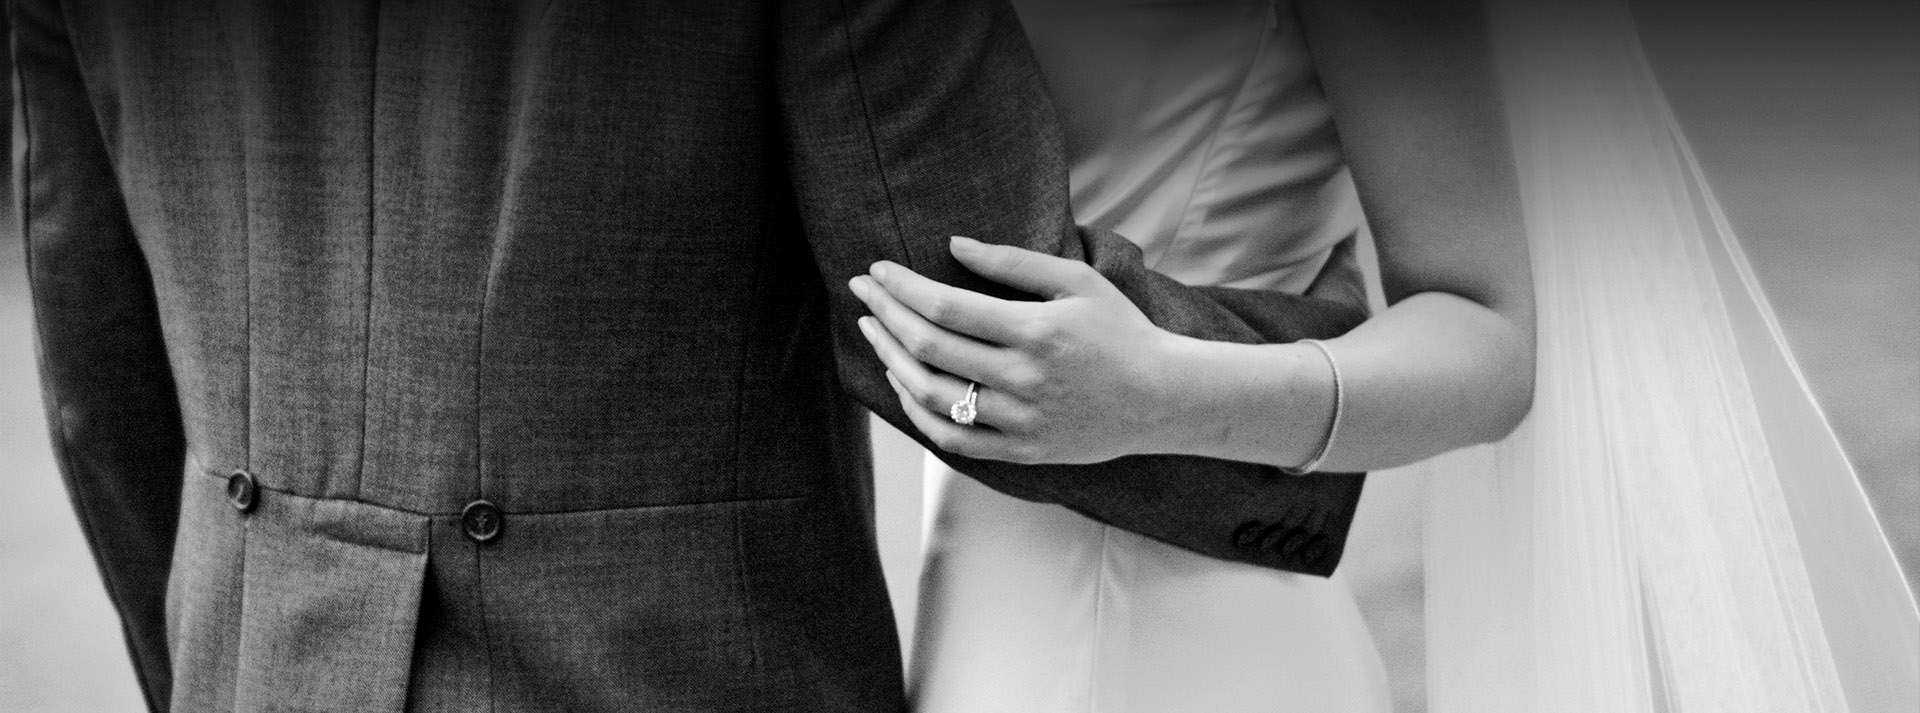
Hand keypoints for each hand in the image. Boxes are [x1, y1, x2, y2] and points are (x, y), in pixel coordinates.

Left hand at [848, 236, 1192, 463]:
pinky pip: (951, 437)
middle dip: (885, 314)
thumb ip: (1012, 262)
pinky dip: (917, 410)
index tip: (877, 271)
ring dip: (892, 360)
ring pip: (932, 394)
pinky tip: (902, 381)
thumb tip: (952, 244)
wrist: (1163, 399)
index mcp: (1036, 330)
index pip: (946, 306)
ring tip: (874, 332)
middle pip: (929, 347)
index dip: (901, 287)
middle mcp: (1024, 378)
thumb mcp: (1076, 281)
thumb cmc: (1119, 330)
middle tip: (861, 292)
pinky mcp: (1021, 450)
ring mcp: (1020, 420)